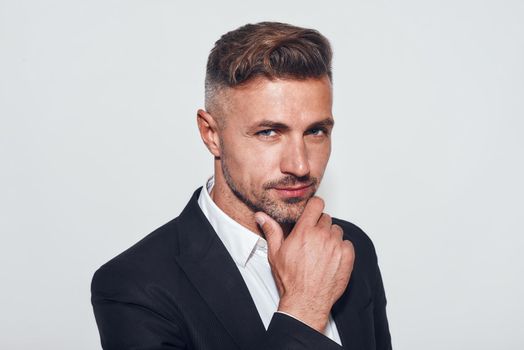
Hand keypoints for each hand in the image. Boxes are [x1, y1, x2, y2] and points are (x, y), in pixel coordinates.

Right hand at [254, 197, 354, 332]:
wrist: (306, 301)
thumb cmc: (291, 279)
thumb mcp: (276, 253)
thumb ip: (271, 231)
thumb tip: (261, 216)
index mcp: (304, 231)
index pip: (316, 204)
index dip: (314, 206)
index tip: (313, 212)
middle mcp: (322, 235)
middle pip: (326, 218)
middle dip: (319, 226)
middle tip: (312, 240)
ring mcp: (336, 245)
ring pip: (337, 231)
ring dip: (331, 237)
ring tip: (321, 251)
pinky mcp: (347, 256)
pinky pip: (347, 244)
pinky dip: (341, 249)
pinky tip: (331, 259)